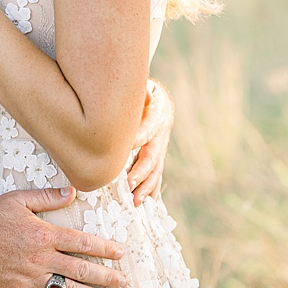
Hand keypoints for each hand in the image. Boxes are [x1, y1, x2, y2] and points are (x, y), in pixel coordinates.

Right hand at [0, 188, 130, 287]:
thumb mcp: (19, 199)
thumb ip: (48, 197)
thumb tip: (73, 191)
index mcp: (44, 234)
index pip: (82, 243)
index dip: (104, 249)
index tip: (120, 254)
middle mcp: (41, 258)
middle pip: (81, 269)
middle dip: (106, 277)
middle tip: (124, 283)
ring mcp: (30, 277)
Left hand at [125, 79, 172, 205]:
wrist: (154, 96)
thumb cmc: (141, 89)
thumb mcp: (143, 83)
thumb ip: (142, 90)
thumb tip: (145, 93)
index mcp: (159, 111)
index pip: (148, 128)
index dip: (138, 139)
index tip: (125, 150)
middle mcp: (162, 131)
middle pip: (153, 155)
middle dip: (140, 171)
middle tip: (128, 184)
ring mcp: (161, 146)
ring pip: (155, 169)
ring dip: (146, 186)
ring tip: (135, 200)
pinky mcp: (158, 156)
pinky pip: (156, 175)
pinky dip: (152, 190)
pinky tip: (147, 203)